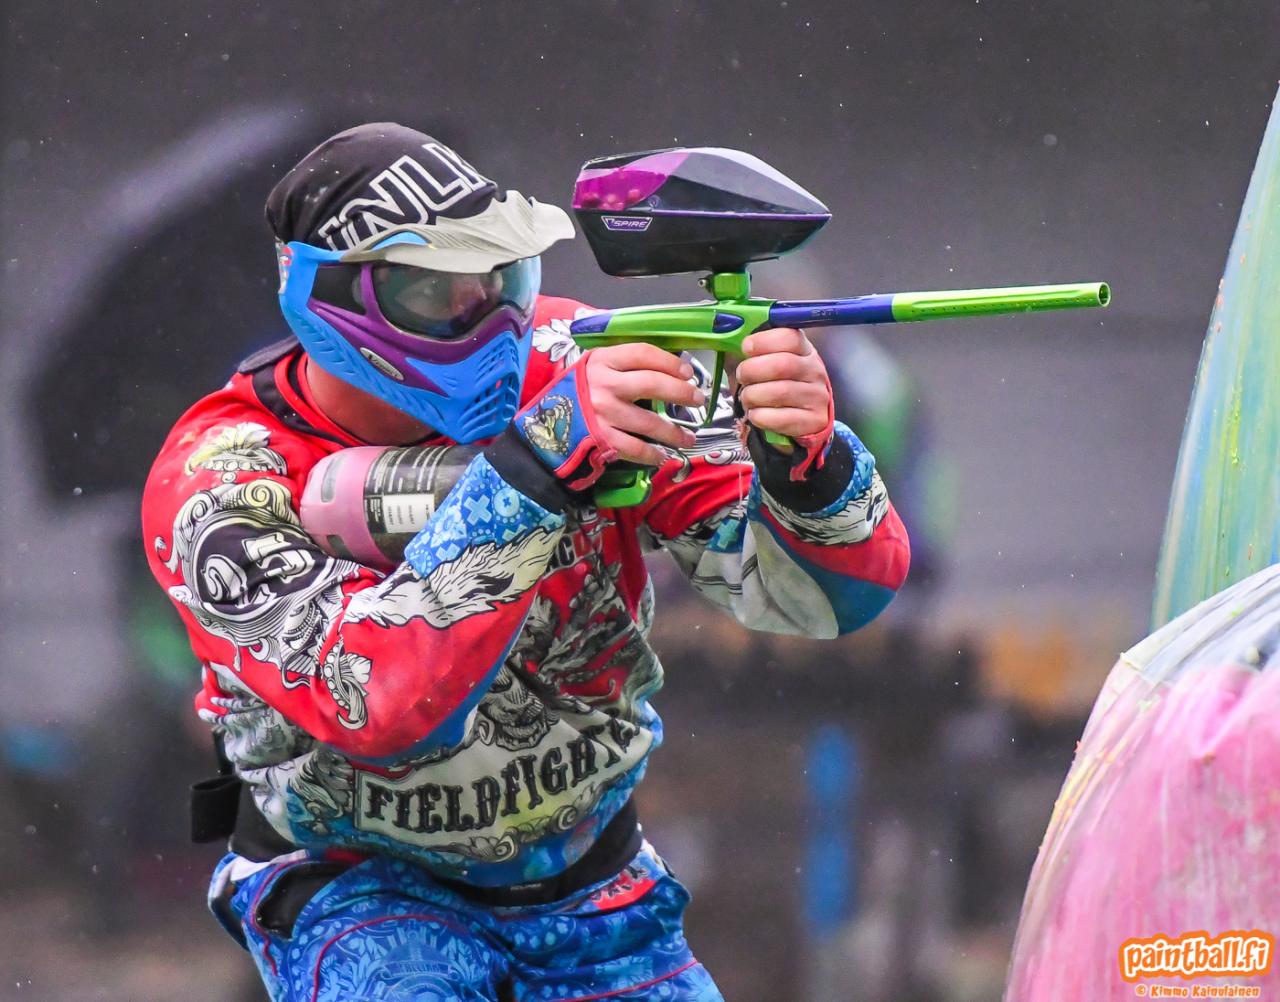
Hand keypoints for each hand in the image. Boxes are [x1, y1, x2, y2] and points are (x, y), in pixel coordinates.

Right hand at [584, 344, 702, 466]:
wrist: (544, 424)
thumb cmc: (577, 392)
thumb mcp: (594, 368)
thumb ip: (623, 364)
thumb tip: (670, 369)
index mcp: (602, 361)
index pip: (643, 353)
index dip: (670, 362)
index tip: (688, 373)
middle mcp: (603, 385)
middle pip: (652, 384)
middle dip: (681, 393)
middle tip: (697, 400)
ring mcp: (602, 414)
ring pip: (648, 422)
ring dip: (674, 432)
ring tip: (689, 438)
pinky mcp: (600, 439)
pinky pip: (634, 448)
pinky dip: (652, 455)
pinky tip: (662, 456)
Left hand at [735, 328, 831, 440]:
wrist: (802, 417)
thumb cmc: (779, 385)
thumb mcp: (771, 362)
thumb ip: (756, 351)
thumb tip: (733, 340)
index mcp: (805, 351)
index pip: (790, 338)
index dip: (764, 341)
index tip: (746, 348)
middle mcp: (814, 372)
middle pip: (782, 365)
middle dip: (752, 370)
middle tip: (741, 376)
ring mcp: (816, 397)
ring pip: (779, 393)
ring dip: (753, 395)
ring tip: (747, 398)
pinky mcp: (812, 421)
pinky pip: (779, 418)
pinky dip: (759, 416)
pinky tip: (756, 414)